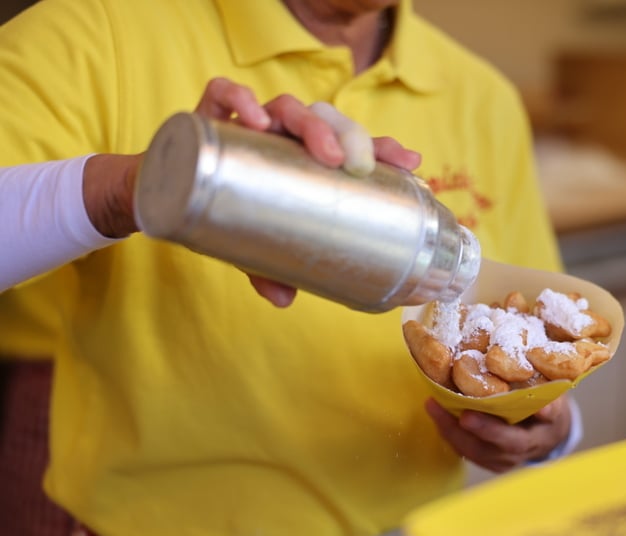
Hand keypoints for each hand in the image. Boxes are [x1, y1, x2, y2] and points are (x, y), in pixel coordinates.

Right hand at [192, 78, 420, 306]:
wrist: (164, 195)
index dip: (383, 149)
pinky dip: (241, 100)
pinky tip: (258, 122)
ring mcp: (250, 122)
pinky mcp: (210, 114)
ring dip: (309, 123)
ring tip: (321, 152)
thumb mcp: (253, 246)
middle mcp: (283, 134)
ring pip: (287, 106)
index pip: (351, 146)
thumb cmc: (226, 214)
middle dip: (348, 136)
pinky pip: (224, 93)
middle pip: (326, 119)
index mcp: (306, 158)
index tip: (410, 163)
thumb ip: (269, 269)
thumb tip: (285, 300)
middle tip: (355, 165)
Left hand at [424, 395, 573, 472]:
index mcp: (532, 442)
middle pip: (483, 449)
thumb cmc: (550, 411)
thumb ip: (549, 405)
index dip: (489, 430)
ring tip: (432, 406)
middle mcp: (513, 457)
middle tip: (437, 407)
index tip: (467, 416)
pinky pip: (465, 451)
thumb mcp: (556, 405)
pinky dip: (450, 434)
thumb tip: (543, 407)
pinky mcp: (487, 460)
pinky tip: (438, 415)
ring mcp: (499, 461)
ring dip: (448, 430)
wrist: (549, 433)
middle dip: (457, 430)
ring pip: (470, 452)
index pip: (511, 442)